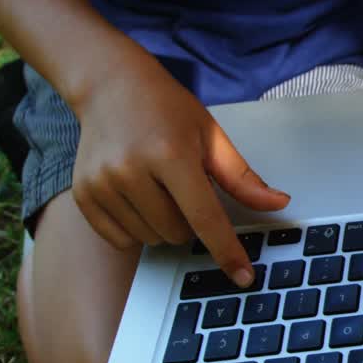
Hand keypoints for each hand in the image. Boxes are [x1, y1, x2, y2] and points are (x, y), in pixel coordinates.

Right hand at [70, 57, 289, 284]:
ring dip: (164, 225)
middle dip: (190, 221)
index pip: (205, 217)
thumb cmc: (166, 109)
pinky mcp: (84, 195)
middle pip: (178, 233)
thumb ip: (243, 178)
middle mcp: (132, 171)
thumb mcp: (211, 136)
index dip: (227, 251)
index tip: (243, 277)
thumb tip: (278, 204)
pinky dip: (137, 229)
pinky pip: (120, 240)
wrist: (109, 85)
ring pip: (151, 239)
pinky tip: (137, 197)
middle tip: (182, 187)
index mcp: (170, 154)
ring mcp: (102, 184)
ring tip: (157, 186)